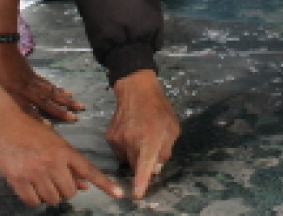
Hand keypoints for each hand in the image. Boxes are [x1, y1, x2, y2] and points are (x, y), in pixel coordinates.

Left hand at [0, 42, 83, 121]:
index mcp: (14, 93)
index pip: (27, 110)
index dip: (38, 119)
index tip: (50, 127)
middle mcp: (26, 89)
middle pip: (46, 102)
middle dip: (61, 111)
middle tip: (76, 118)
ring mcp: (32, 81)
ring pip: (51, 92)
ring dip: (65, 100)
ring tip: (78, 105)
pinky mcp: (33, 74)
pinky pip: (48, 84)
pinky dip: (58, 89)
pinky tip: (66, 92)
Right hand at [0, 111, 123, 205]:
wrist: (4, 124)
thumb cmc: (32, 132)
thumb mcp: (56, 143)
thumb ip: (71, 165)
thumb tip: (85, 186)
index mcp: (65, 151)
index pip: (89, 171)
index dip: (105, 184)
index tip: (119, 195)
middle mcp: (53, 163)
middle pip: (69, 192)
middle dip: (65, 191)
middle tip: (56, 182)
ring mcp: (35, 173)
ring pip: (52, 199)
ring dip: (49, 196)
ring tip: (42, 183)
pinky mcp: (19, 181)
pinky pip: (33, 202)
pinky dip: (34, 200)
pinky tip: (32, 189)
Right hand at [107, 70, 179, 199]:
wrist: (136, 90)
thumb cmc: (158, 109)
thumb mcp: (172, 128)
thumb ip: (166, 150)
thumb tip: (156, 167)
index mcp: (150, 138)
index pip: (145, 163)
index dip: (142, 180)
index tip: (137, 193)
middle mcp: (132, 140)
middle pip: (136, 166)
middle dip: (144, 164)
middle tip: (150, 148)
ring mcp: (118, 139)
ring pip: (128, 159)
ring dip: (135, 155)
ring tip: (140, 136)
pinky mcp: (109, 137)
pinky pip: (119, 152)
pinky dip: (126, 148)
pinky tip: (131, 134)